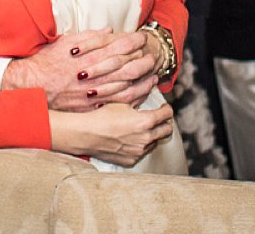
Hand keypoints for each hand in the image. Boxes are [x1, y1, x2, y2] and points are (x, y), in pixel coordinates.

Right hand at [3, 29, 156, 111]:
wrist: (32, 86)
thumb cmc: (48, 62)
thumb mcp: (66, 42)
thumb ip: (90, 36)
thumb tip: (110, 31)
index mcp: (88, 56)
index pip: (117, 47)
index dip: (133, 41)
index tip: (143, 37)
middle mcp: (93, 75)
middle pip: (126, 68)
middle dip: (143, 62)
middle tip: (153, 58)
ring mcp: (93, 93)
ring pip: (125, 88)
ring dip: (142, 83)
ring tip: (153, 77)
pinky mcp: (90, 107)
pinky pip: (116, 104)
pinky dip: (130, 99)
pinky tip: (140, 95)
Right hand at [52, 103, 174, 166]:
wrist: (87, 134)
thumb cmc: (103, 116)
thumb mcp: (123, 103)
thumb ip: (139, 102)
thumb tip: (148, 94)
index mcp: (147, 121)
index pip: (167, 114)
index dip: (166, 109)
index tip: (163, 108)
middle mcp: (147, 138)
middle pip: (167, 130)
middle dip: (164, 123)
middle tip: (158, 119)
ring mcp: (139, 151)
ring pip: (154, 142)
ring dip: (151, 135)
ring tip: (139, 129)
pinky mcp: (131, 160)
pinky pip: (141, 152)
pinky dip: (139, 145)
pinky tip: (129, 139)